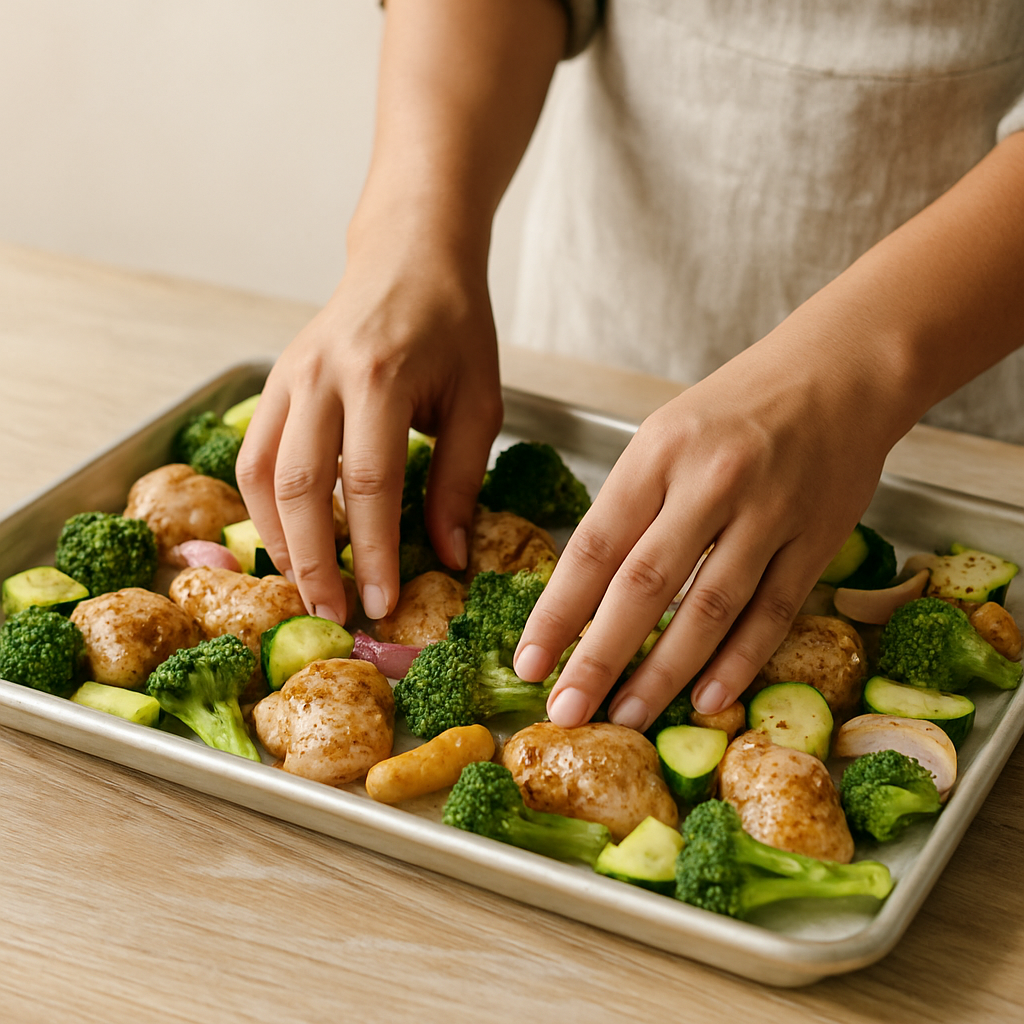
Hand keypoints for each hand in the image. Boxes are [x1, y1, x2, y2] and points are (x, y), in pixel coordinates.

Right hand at [236, 227, 501, 624]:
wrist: (409, 257)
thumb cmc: (454, 327)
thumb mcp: (479, 401)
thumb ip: (460, 481)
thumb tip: (449, 558)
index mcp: (381, 377)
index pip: (371, 485)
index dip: (374, 553)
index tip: (382, 605)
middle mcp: (322, 376)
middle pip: (301, 486)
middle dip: (314, 561)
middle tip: (334, 614)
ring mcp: (289, 375)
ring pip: (262, 474)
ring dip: (280, 539)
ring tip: (306, 587)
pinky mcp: (275, 380)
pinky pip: (254, 453)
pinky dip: (265, 505)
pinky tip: (290, 538)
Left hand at [513, 303, 912, 728]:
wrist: (840, 370)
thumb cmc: (736, 408)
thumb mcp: (665, 435)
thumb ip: (630, 506)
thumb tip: (586, 593)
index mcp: (657, 453)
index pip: (594, 546)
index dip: (558, 612)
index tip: (529, 662)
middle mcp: (710, 482)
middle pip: (643, 586)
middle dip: (599, 657)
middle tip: (567, 712)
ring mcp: (769, 511)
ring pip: (709, 608)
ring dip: (664, 672)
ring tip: (627, 715)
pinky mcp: (818, 537)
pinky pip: (773, 610)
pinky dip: (739, 660)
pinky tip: (707, 697)